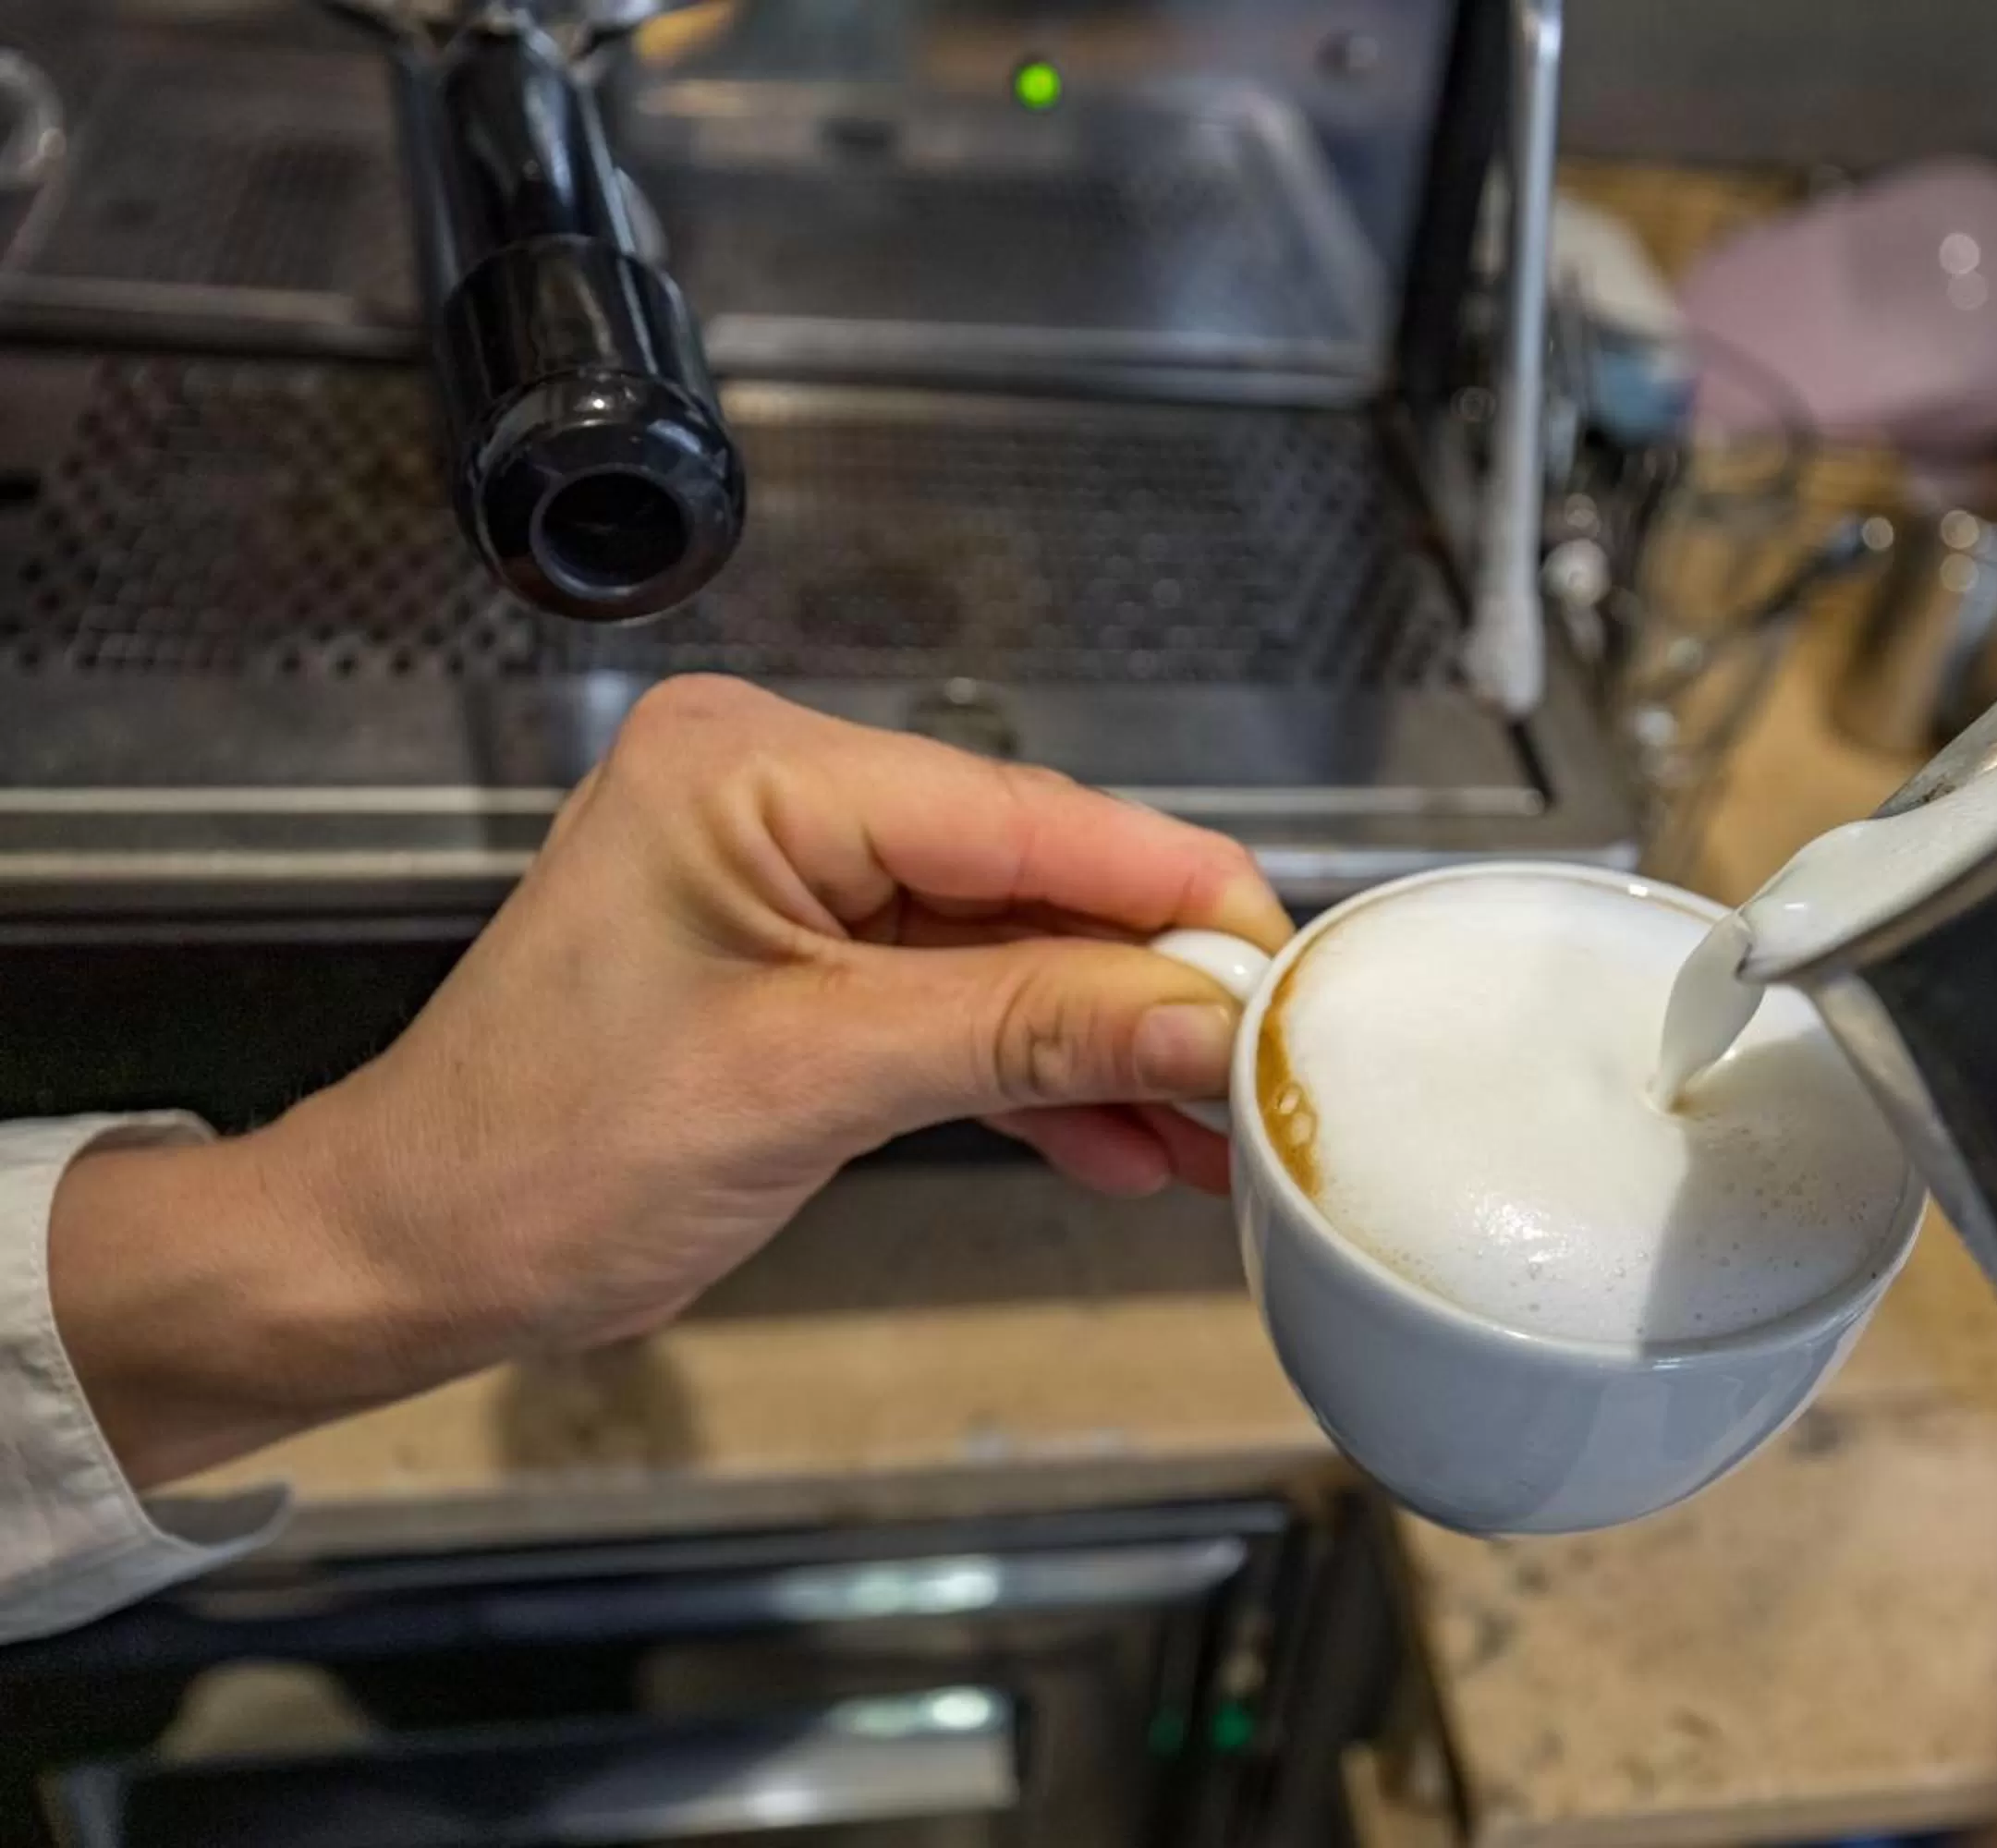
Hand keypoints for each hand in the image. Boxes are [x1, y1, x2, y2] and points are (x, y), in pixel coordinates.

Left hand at [51, 678, 1290, 1483]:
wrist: (410, 1252)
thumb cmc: (530, 1156)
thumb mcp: (813, 1083)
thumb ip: (1028, 1030)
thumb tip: (1200, 1017)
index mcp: (754, 767)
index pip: (1024, 814)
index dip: (1170, 894)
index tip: (1281, 963)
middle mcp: (779, 794)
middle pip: (1032, 877)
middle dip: (1149, 986)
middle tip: (1261, 1064)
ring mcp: (795, 877)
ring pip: (1010, 950)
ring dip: (1108, 1045)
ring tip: (1212, 1129)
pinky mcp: (806, 959)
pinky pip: (958, 999)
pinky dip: (1035, 1071)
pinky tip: (1123, 1140)